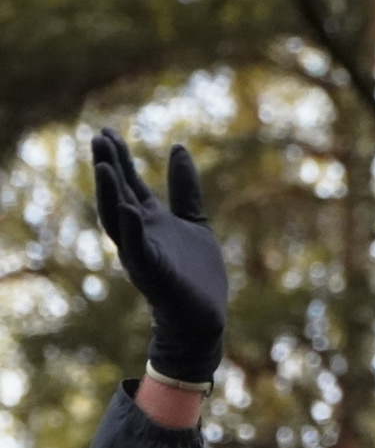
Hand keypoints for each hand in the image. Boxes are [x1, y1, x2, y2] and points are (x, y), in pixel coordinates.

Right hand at [92, 130, 229, 384]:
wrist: (203, 317)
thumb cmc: (196, 273)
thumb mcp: (193, 221)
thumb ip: (185, 189)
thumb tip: (178, 147)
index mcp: (150, 219)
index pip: (129, 183)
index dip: (119, 157)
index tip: (106, 130)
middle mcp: (140, 233)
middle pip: (118, 194)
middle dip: (108, 167)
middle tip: (98, 137)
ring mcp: (143, 253)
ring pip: (118, 220)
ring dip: (110, 194)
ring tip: (103, 167)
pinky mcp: (153, 273)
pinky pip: (138, 249)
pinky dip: (132, 230)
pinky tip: (130, 209)